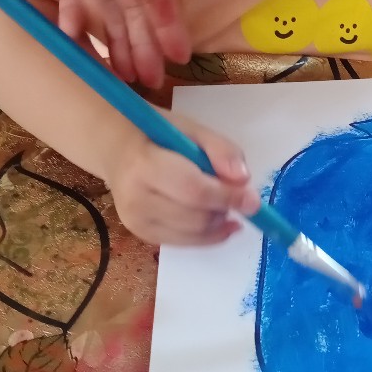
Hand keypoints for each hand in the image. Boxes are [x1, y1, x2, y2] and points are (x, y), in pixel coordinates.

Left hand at [0, 0, 190, 88]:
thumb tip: (115, 18)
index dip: (168, 20)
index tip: (180, 53)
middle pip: (130, 6)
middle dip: (143, 42)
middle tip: (152, 80)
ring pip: (102, 12)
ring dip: (114, 43)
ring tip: (123, 76)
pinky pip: (70, 9)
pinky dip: (78, 31)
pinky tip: (82, 52)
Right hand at [106, 110, 259, 244]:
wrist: (117, 150)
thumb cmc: (158, 135)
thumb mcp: (192, 129)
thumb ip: (221, 150)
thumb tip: (243, 180)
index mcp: (144, 165)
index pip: (194, 190)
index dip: (227, 197)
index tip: (254, 200)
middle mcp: (135, 199)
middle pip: (195, 217)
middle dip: (225, 209)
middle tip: (240, 198)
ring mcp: (135, 221)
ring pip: (193, 233)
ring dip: (218, 222)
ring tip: (224, 203)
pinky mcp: (141, 234)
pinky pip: (184, 242)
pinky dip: (208, 234)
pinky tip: (219, 220)